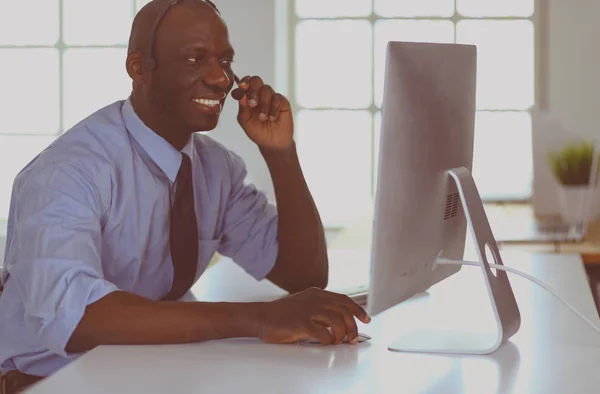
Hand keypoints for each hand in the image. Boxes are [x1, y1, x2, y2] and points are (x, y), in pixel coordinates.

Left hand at [231, 75, 293, 151]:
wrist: (273, 143)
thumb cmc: (257, 131)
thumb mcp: (246, 122)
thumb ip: (242, 109)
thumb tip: (240, 95)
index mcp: (248, 96)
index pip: (245, 82)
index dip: (244, 82)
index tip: (242, 87)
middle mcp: (259, 94)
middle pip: (256, 80)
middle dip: (253, 91)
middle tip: (252, 104)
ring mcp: (271, 97)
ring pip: (267, 90)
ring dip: (263, 104)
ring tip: (262, 118)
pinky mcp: (282, 102)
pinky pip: (278, 98)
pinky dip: (273, 108)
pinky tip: (272, 118)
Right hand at [255, 287, 370, 344]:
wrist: (261, 317)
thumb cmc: (282, 314)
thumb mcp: (304, 304)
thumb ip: (320, 308)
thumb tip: (339, 321)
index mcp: (317, 293)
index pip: (344, 299)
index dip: (358, 309)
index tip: (366, 319)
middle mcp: (315, 299)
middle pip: (345, 311)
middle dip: (353, 327)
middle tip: (353, 339)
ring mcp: (309, 310)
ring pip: (338, 321)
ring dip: (342, 335)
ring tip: (338, 342)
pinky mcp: (302, 323)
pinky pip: (324, 333)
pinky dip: (328, 341)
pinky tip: (325, 343)